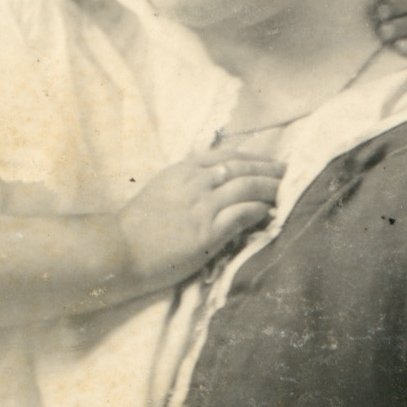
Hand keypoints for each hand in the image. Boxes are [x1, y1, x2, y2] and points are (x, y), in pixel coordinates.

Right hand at [117, 145, 282, 289]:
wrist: (119, 251)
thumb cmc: (136, 228)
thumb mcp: (161, 192)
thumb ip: (186, 184)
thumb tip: (213, 184)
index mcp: (181, 170)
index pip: (226, 156)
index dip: (252, 158)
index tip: (268, 162)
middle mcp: (193, 182)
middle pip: (242, 167)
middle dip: (268, 169)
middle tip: (287, 172)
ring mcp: (201, 206)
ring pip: (247, 187)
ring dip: (270, 188)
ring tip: (285, 192)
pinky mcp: (207, 231)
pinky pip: (242, 213)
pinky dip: (259, 210)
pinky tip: (269, 212)